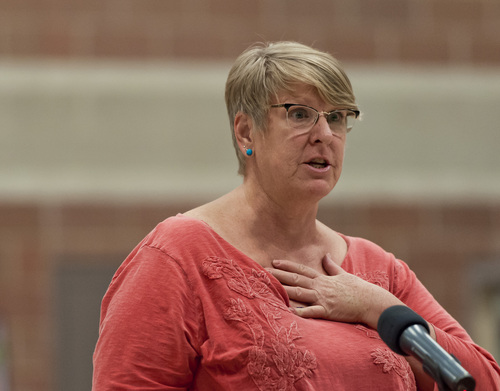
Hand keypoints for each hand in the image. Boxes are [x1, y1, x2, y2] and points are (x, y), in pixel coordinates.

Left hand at [267, 254, 402, 328]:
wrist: (371, 301)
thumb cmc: (358, 289)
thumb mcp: (343, 275)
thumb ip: (332, 266)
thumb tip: (326, 255)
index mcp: (323, 279)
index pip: (301, 270)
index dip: (287, 266)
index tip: (274, 262)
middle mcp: (320, 287)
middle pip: (296, 279)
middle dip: (279, 275)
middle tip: (263, 271)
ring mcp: (323, 299)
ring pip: (300, 293)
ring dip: (285, 290)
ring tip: (270, 287)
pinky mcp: (328, 311)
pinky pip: (312, 312)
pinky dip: (300, 311)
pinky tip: (288, 311)